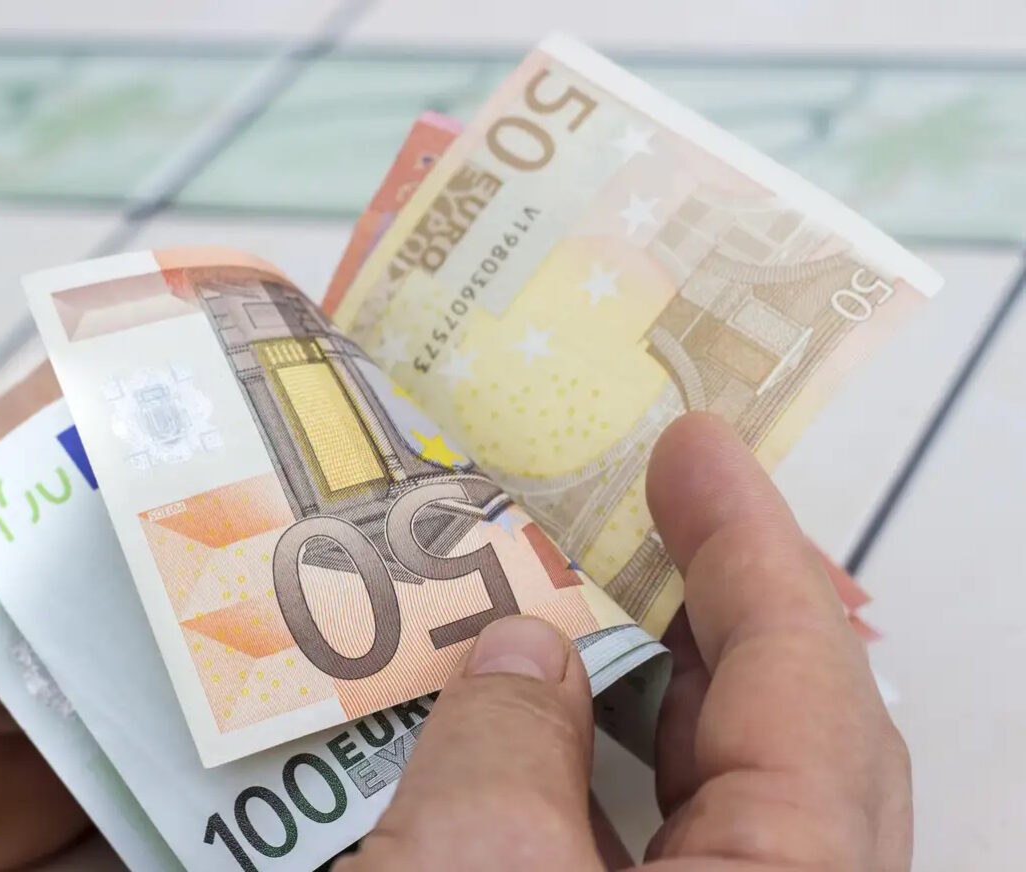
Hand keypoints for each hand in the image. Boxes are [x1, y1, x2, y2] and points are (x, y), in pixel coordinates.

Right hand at [337, 412, 911, 870]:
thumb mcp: (469, 866)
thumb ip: (507, 742)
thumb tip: (523, 656)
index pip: (806, 679)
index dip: (750, 543)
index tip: (696, 444)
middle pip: (786, 726)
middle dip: (711, 601)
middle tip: (641, 503)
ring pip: (724, 790)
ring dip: (655, 685)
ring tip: (582, 597)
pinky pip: (665, 842)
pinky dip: (611, 767)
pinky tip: (542, 723)